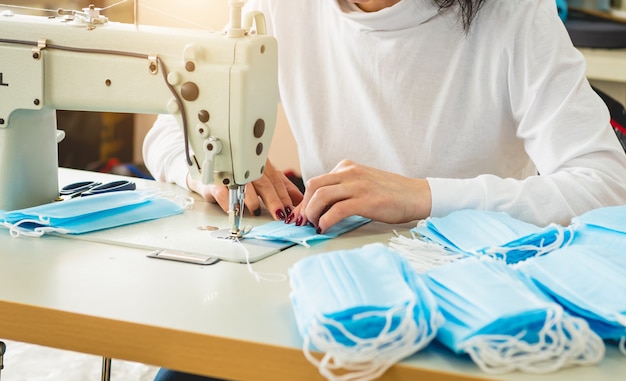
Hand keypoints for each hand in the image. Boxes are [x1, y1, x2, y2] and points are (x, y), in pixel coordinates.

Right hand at [187, 159, 302, 219]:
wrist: (208, 172)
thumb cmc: (240, 176)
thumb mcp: (264, 178)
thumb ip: (282, 188)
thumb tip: (302, 201)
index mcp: (261, 165)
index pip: (276, 181)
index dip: (285, 196)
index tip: (292, 210)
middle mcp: (247, 168)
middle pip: (263, 183)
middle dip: (273, 199)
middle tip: (280, 214)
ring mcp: (230, 174)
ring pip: (243, 185)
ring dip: (250, 199)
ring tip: (256, 210)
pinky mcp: (214, 182)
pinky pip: (222, 191)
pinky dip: (229, 201)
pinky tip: (234, 209)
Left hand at [292, 160, 431, 232]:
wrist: (416, 196)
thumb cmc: (390, 194)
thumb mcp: (362, 184)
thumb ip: (342, 190)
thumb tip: (319, 208)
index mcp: (347, 167)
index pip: (316, 182)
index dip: (304, 201)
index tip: (300, 216)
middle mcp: (350, 173)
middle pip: (313, 186)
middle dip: (304, 206)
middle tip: (304, 222)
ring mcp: (358, 185)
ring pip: (321, 196)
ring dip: (312, 213)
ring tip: (314, 225)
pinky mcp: (366, 200)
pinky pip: (337, 210)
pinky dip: (326, 221)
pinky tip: (325, 228)